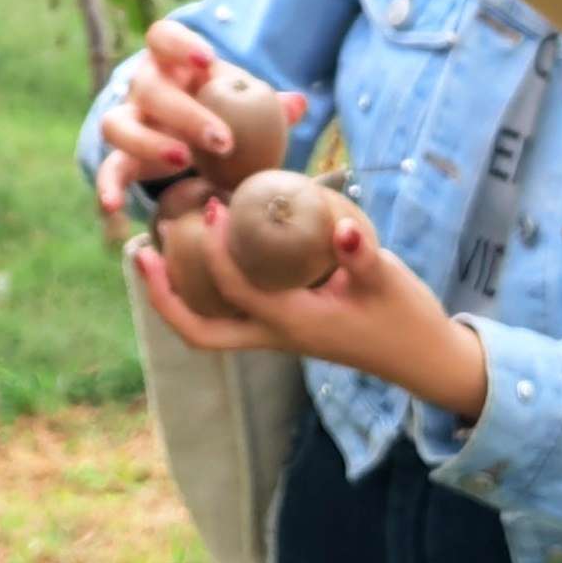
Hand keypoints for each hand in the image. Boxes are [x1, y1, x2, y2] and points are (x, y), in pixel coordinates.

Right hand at [93, 22, 306, 216]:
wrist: (195, 140)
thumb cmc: (224, 111)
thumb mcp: (243, 102)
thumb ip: (267, 103)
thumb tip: (299, 103)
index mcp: (172, 62)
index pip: (163, 37)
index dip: (180, 45)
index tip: (208, 61)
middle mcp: (143, 87)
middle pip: (149, 88)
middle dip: (185, 113)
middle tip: (221, 141)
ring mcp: (129, 121)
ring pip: (117, 124)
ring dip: (149, 143)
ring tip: (184, 162)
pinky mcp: (122, 158)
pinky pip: (109, 169)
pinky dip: (108, 187)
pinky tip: (113, 208)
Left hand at [128, 188, 489, 417]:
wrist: (421, 359)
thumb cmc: (404, 317)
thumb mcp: (387, 279)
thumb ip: (361, 254)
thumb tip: (342, 227)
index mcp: (293, 324)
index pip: (235, 288)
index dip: (215, 248)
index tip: (211, 203)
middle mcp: (275, 336)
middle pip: (199, 331)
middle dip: (163, 296)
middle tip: (140, 252)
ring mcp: (277, 337)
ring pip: (208, 329)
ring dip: (175, 297)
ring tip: (153, 252)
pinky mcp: (284, 329)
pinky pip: (228, 317)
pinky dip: (205, 292)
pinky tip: (206, 254)